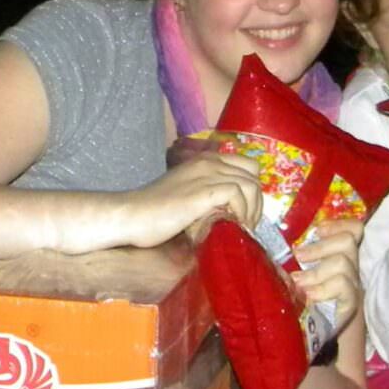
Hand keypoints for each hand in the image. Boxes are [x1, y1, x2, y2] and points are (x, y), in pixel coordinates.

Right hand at [119, 149, 264, 247]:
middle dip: (256, 202)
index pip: (248, 165)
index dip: (253, 190)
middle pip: (253, 175)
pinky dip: (241, 212)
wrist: (132, 216)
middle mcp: (209, 161)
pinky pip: (237, 194)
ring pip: (250, 185)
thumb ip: (208, 193)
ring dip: (251, 210)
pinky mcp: (204, 190)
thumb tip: (232, 210)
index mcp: (206, 160)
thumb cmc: (155, 212)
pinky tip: (233, 226)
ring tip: (242, 228)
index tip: (247, 213)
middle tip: (247, 224)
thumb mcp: (187, 194)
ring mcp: (207, 174)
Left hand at [290, 221, 362, 341]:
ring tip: (299, 282)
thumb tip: (270, 248)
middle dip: (320, 246)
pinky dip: (323, 287)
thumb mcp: (298, 276)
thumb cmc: (302, 301)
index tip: (317, 230)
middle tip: (299, 257)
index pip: (354, 229)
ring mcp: (352, 285)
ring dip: (317, 270)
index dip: (338, 224)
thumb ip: (295, 262)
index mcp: (337, 256)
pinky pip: (343, 284)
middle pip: (348, 240)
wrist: (314, 336)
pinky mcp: (351, 303)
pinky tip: (309, 296)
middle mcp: (349, 267)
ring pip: (343, 262)